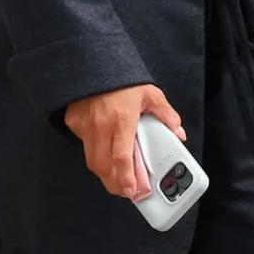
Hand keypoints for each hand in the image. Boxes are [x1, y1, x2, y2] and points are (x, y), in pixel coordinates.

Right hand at [63, 84, 182, 201]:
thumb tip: (179, 133)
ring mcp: (84, 127)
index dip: (126, 178)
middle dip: (114, 184)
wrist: (92, 62)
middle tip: (127, 191)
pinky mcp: (74, 124)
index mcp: (122, 121)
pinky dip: (96, 154)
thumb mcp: (150, 94)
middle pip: (104, 166)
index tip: (133, 191)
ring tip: (118, 179)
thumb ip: (165, 115)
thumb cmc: (123, 80)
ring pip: (92, 160)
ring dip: (105, 173)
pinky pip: (85, 146)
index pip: (122, 157)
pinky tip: (106, 153)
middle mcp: (100, 127)